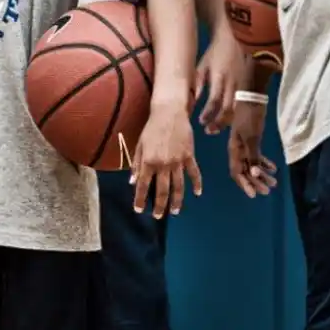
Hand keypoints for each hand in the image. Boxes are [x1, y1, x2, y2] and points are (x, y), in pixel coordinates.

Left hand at [131, 103, 200, 219]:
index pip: (142, 185)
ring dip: (177, 200)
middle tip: (157, 216)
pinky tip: (197, 193)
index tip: (138, 210)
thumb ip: (136, 164)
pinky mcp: (189, 156)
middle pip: (161, 190)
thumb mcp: (139, 145)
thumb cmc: (151, 128)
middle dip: (159, 206)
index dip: (139, 199)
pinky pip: (194, 173)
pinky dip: (197, 184)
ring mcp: (178, 161)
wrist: (169, 113)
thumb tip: (131, 182)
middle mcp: (163, 164)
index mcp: (148, 162)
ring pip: (178, 186)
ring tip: (175, 211)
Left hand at [192, 35, 246, 134]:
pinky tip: (228, 120)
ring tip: (216, 129)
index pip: (214, 100)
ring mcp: (244, 85)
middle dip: (218, 122)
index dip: (208, 113)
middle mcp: (233, 83)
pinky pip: (244, 105)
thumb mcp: (202, 66)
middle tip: (208, 130)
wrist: (238, 38)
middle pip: (227, 109)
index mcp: (220, 77)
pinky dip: (236, 115)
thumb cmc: (216, 53)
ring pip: (237, 109)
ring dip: (227, 121)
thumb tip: (191, 102)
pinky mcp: (251, 85)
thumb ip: (197, 84)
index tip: (200, 122)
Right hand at [228, 100, 276, 196]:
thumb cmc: (250, 116)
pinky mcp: (252, 139)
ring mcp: (245, 144)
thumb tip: (254, 173)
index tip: (254, 194)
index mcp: (234, 150)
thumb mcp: (252, 137)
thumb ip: (253, 156)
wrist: (252, 97)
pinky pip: (257, 156)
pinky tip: (273, 169)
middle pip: (245, 171)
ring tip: (273, 182)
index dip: (244, 184)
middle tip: (268, 190)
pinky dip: (264, 163)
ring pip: (252, 164)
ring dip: (262, 175)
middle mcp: (237, 150)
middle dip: (256, 182)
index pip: (237, 172)